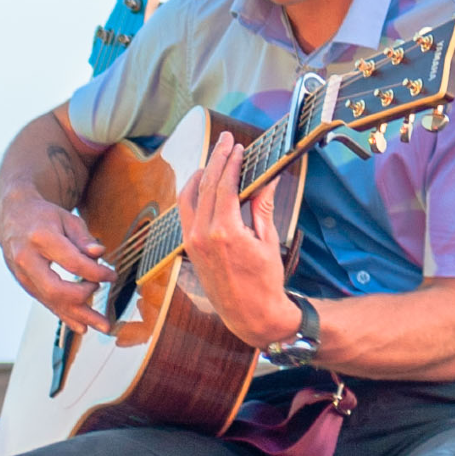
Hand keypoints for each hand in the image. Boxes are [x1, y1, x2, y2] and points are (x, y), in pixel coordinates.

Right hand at [0, 193, 116, 333]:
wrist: (12, 218)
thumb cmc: (44, 217)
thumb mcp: (66, 219)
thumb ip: (83, 238)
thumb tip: (99, 253)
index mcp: (40, 238)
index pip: (72, 262)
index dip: (96, 272)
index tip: (111, 275)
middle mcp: (27, 259)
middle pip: (56, 289)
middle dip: (83, 298)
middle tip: (102, 294)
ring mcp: (23, 275)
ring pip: (51, 301)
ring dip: (78, 316)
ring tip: (102, 326)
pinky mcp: (25, 285)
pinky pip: (46, 303)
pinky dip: (66, 315)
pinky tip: (82, 326)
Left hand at [176, 131, 301, 346]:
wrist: (250, 314)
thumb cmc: (265, 280)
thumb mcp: (268, 240)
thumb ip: (262, 205)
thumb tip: (268, 178)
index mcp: (226, 231)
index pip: (225, 184)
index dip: (232, 162)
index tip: (239, 147)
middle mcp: (203, 234)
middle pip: (206, 185)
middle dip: (217, 159)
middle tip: (227, 141)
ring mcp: (193, 241)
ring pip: (190, 196)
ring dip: (201, 174)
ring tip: (214, 159)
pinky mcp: (189, 248)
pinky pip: (186, 212)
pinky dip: (192, 194)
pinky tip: (202, 184)